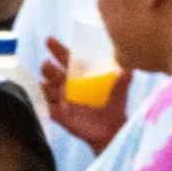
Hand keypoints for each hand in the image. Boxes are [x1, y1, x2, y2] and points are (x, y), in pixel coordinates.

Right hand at [41, 36, 131, 154]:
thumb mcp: (119, 91)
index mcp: (79, 77)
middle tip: (47, 63)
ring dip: (44, 84)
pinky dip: (42, 103)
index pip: (66, 60)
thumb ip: (123, 79)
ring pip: (47, 89)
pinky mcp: (59, 114)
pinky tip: (41, 99)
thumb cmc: (113, 107)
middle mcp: (67, 86)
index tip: (50, 40)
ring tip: (44, 81)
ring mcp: (61, 100)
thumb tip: (130, 66)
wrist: (111, 130)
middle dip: (48, 68)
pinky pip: (46, 107)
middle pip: (53, 73)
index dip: (58, 50)